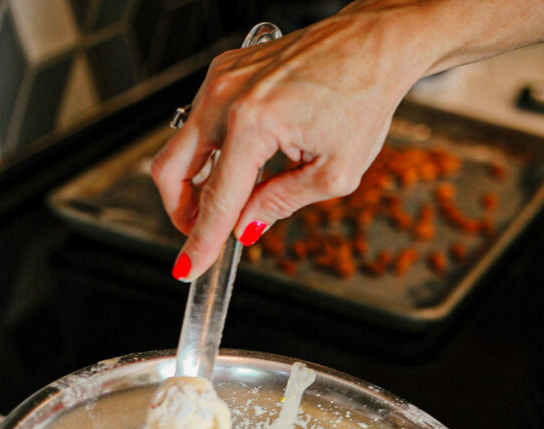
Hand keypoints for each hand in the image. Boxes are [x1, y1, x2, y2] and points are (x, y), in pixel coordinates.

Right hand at [151, 3, 421, 279]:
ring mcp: (221, 80)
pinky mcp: (225, 73)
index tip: (189, 269)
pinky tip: (239, 171)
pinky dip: (209, 156)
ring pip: (180, 147)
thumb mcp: (334, 173)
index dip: (201, 242)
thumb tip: (246, 228)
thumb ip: (281, 203)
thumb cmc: (363, 97)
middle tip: (205, 235)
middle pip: (170, 169)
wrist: (373, 43)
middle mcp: (227, 96)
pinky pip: (200, 124)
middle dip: (181, 212)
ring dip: (195, 184)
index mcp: (253, 123)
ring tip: (231, 204)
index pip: (216, 200)